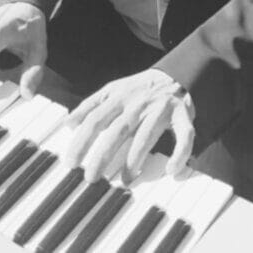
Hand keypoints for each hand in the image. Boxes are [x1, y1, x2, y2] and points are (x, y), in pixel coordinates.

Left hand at [64, 68, 194, 183]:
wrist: (176, 73)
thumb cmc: (140, 88)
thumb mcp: (113, 90)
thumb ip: (90, 105)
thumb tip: (68, 123)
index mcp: (119, 97)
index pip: (95, 119)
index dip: (81, 140)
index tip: (71, 161)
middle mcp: (138, 103)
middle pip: (117, 130)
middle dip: (103, 155)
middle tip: (91, 177)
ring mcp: (161, 109)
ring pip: (146, 135)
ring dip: (135, 159)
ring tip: (126, 180)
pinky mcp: (183, 115)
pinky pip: (184, 136)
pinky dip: (180, 153)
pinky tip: (172, 170)